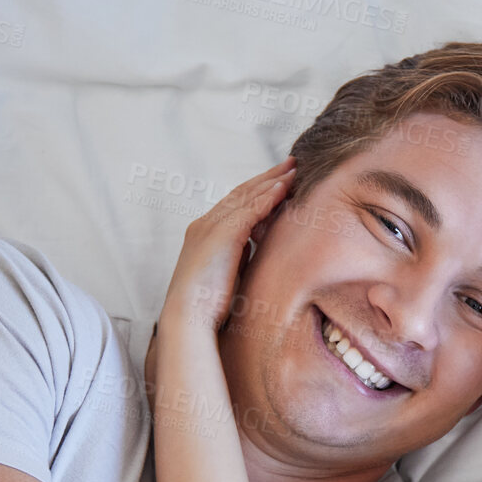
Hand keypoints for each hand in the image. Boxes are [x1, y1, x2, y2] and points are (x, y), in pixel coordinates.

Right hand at [157, 158, 295, 334]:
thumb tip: (258, 248)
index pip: (235, 203)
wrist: (188, 318)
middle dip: (267, 177)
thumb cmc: (208, 305)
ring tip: (293, 170)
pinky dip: (267, 197)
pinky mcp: (220, 236)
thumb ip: (240, 255)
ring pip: (245, 197)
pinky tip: (283, 188)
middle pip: (241, 193)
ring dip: (271, 181)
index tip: (279, 180)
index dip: (258, 189)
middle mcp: (205, 224)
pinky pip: (248, 210)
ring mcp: (210, 227)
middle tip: (291, 163)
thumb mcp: (228, 272)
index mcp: (205, 233)